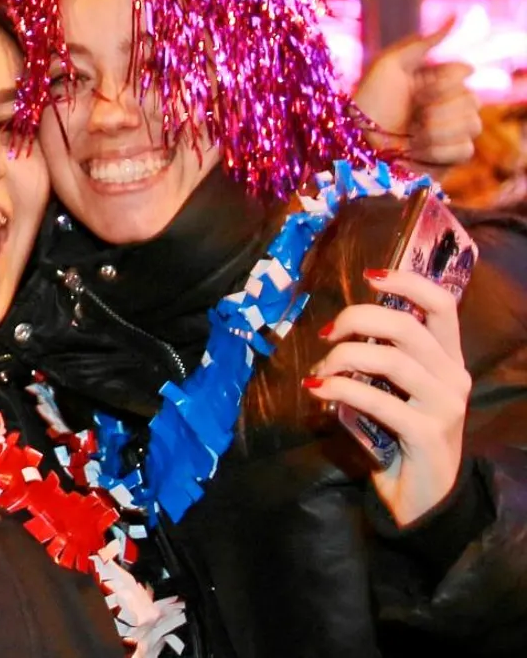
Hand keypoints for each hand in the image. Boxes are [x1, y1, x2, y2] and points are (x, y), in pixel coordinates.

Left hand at [305, 268, 471, 525]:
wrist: (422, 496)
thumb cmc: (401, 435)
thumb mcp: (395, 390)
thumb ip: (380, 358)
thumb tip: (338, 330)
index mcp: (448, 359)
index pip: (442, 305)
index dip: (408, 282)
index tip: (369, 277)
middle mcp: (453, 376)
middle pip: (407, 326)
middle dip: (358, 319)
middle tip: (327, 334)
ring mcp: (445, 406)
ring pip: (391, 360)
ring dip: (343, 359)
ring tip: (319, 373)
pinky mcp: (427, 434)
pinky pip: (379, 400)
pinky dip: (341, 390)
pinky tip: (319, 392)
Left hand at [354, 22, 480, 168]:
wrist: (354, 146)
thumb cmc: (366, 104)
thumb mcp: (389, 65)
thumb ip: (423, 41)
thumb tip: (457, 15)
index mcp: (434, 80)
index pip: (464, 72)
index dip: (442, 82)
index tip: (416, 89)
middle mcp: (447, 104)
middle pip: (473, 100)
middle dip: (437, 108)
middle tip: (412, 114)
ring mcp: (451, 132)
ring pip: (473, 126)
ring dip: (436, 130)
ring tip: (411, 133)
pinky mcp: (449, 158)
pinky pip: (465, 151)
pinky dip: (437, 151)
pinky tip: (416, 150)